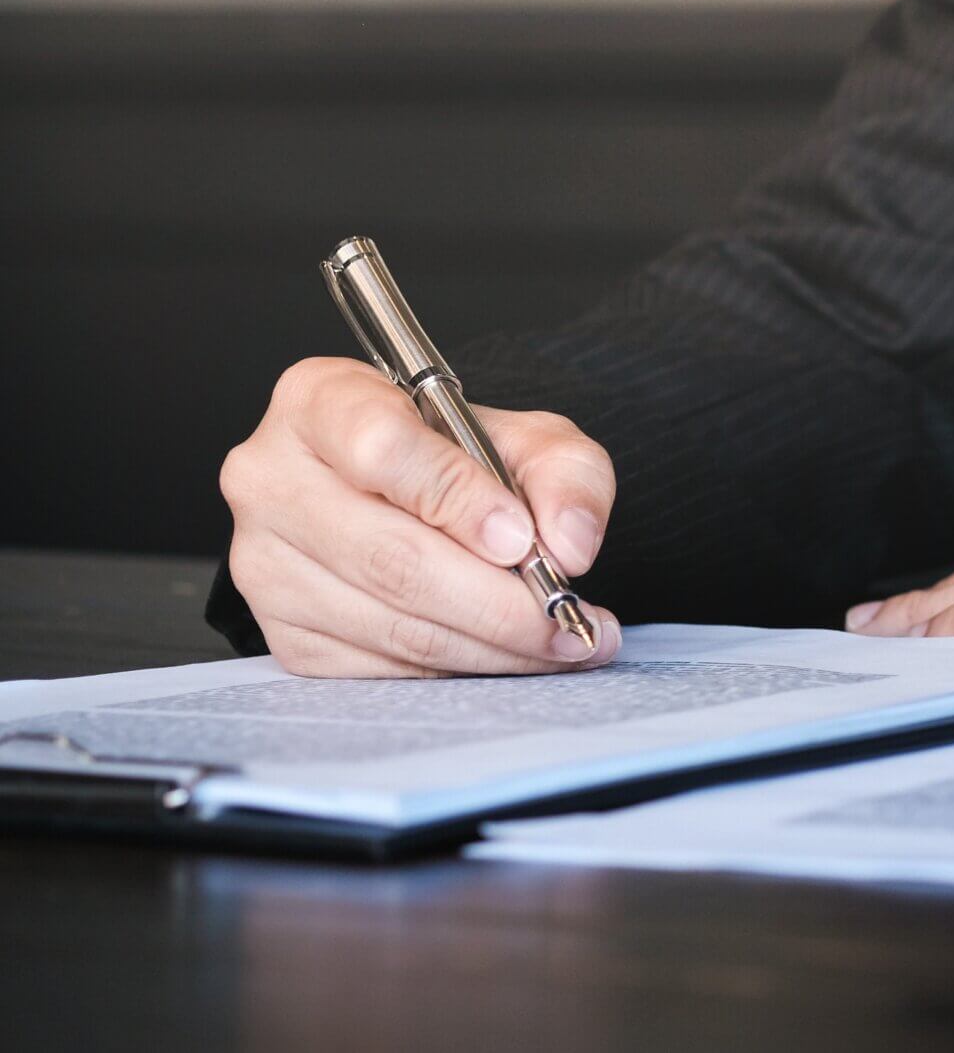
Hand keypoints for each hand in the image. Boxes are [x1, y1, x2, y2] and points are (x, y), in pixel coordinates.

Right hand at [220, 356, 623, 677]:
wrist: (402, 498)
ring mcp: (264, 561)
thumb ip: (564, 473)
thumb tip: (569, 544)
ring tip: (561, 642)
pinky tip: (507, 656)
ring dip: (493, 646)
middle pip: (391, 557)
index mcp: (320, 402)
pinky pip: (381, 668)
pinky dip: (459, 670)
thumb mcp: (525, 438)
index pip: (381, 449)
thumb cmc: (455, 459)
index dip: (459, 501)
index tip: (521, 539)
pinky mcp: (284, 632)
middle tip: (568, 616)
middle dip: (499, 602)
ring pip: (393, 624)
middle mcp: (271, 478)